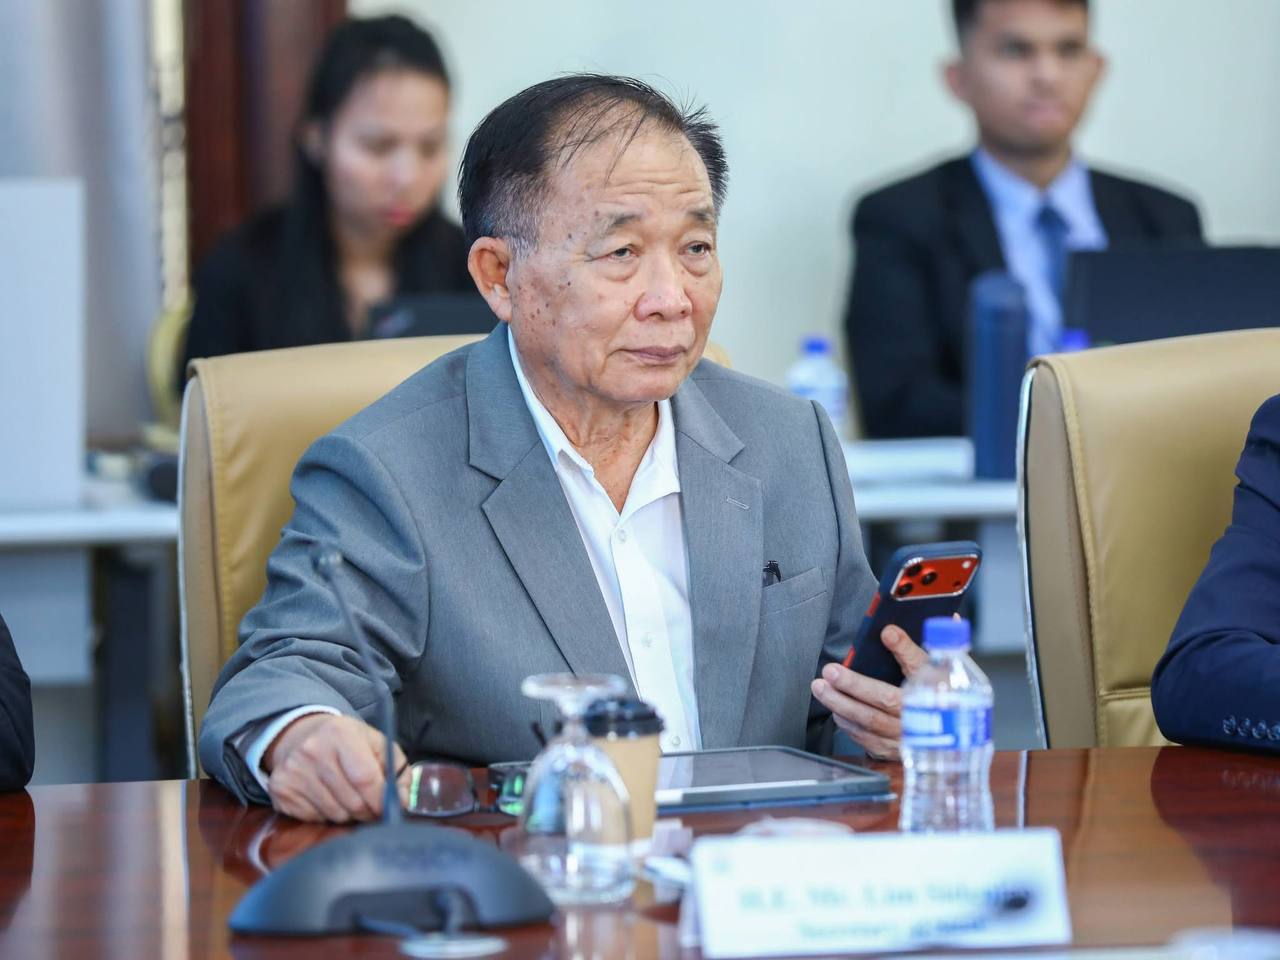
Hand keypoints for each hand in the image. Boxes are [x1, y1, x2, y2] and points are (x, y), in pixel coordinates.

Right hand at [263, 713, 408, 822]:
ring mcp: (293, 771)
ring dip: (348, 814)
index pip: (365, 778)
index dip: (381, 800)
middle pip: (351, 801)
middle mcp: (312, 750)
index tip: (389, 808)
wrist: (300, 735)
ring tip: (348, 797)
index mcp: (341, 733)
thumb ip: (397, 771)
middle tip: (372, 807)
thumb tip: (404, 801)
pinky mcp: (280, 790)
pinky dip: (326, 815)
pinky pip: (313, 818)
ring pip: (334, 814)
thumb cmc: (347, 742)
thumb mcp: (376, 744)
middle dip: (368, 811)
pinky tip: (326, 797)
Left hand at [810, 625, 927, 760]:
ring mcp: (909, 738)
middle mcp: (923, 717)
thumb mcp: (931, 672)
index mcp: (934, 691)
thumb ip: (911, 651)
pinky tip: (836, 710)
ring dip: (841, 705)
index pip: (921, 667)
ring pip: (870, 723)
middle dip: (853, 685)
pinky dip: (848, 724)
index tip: (887, 633)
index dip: (904, 649)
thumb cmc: (935, 699)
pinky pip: (867, 740)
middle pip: (886, 700)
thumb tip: (891, 630)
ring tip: (822, 688)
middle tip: (830, 671)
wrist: (948, 740)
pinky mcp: (895, 752)